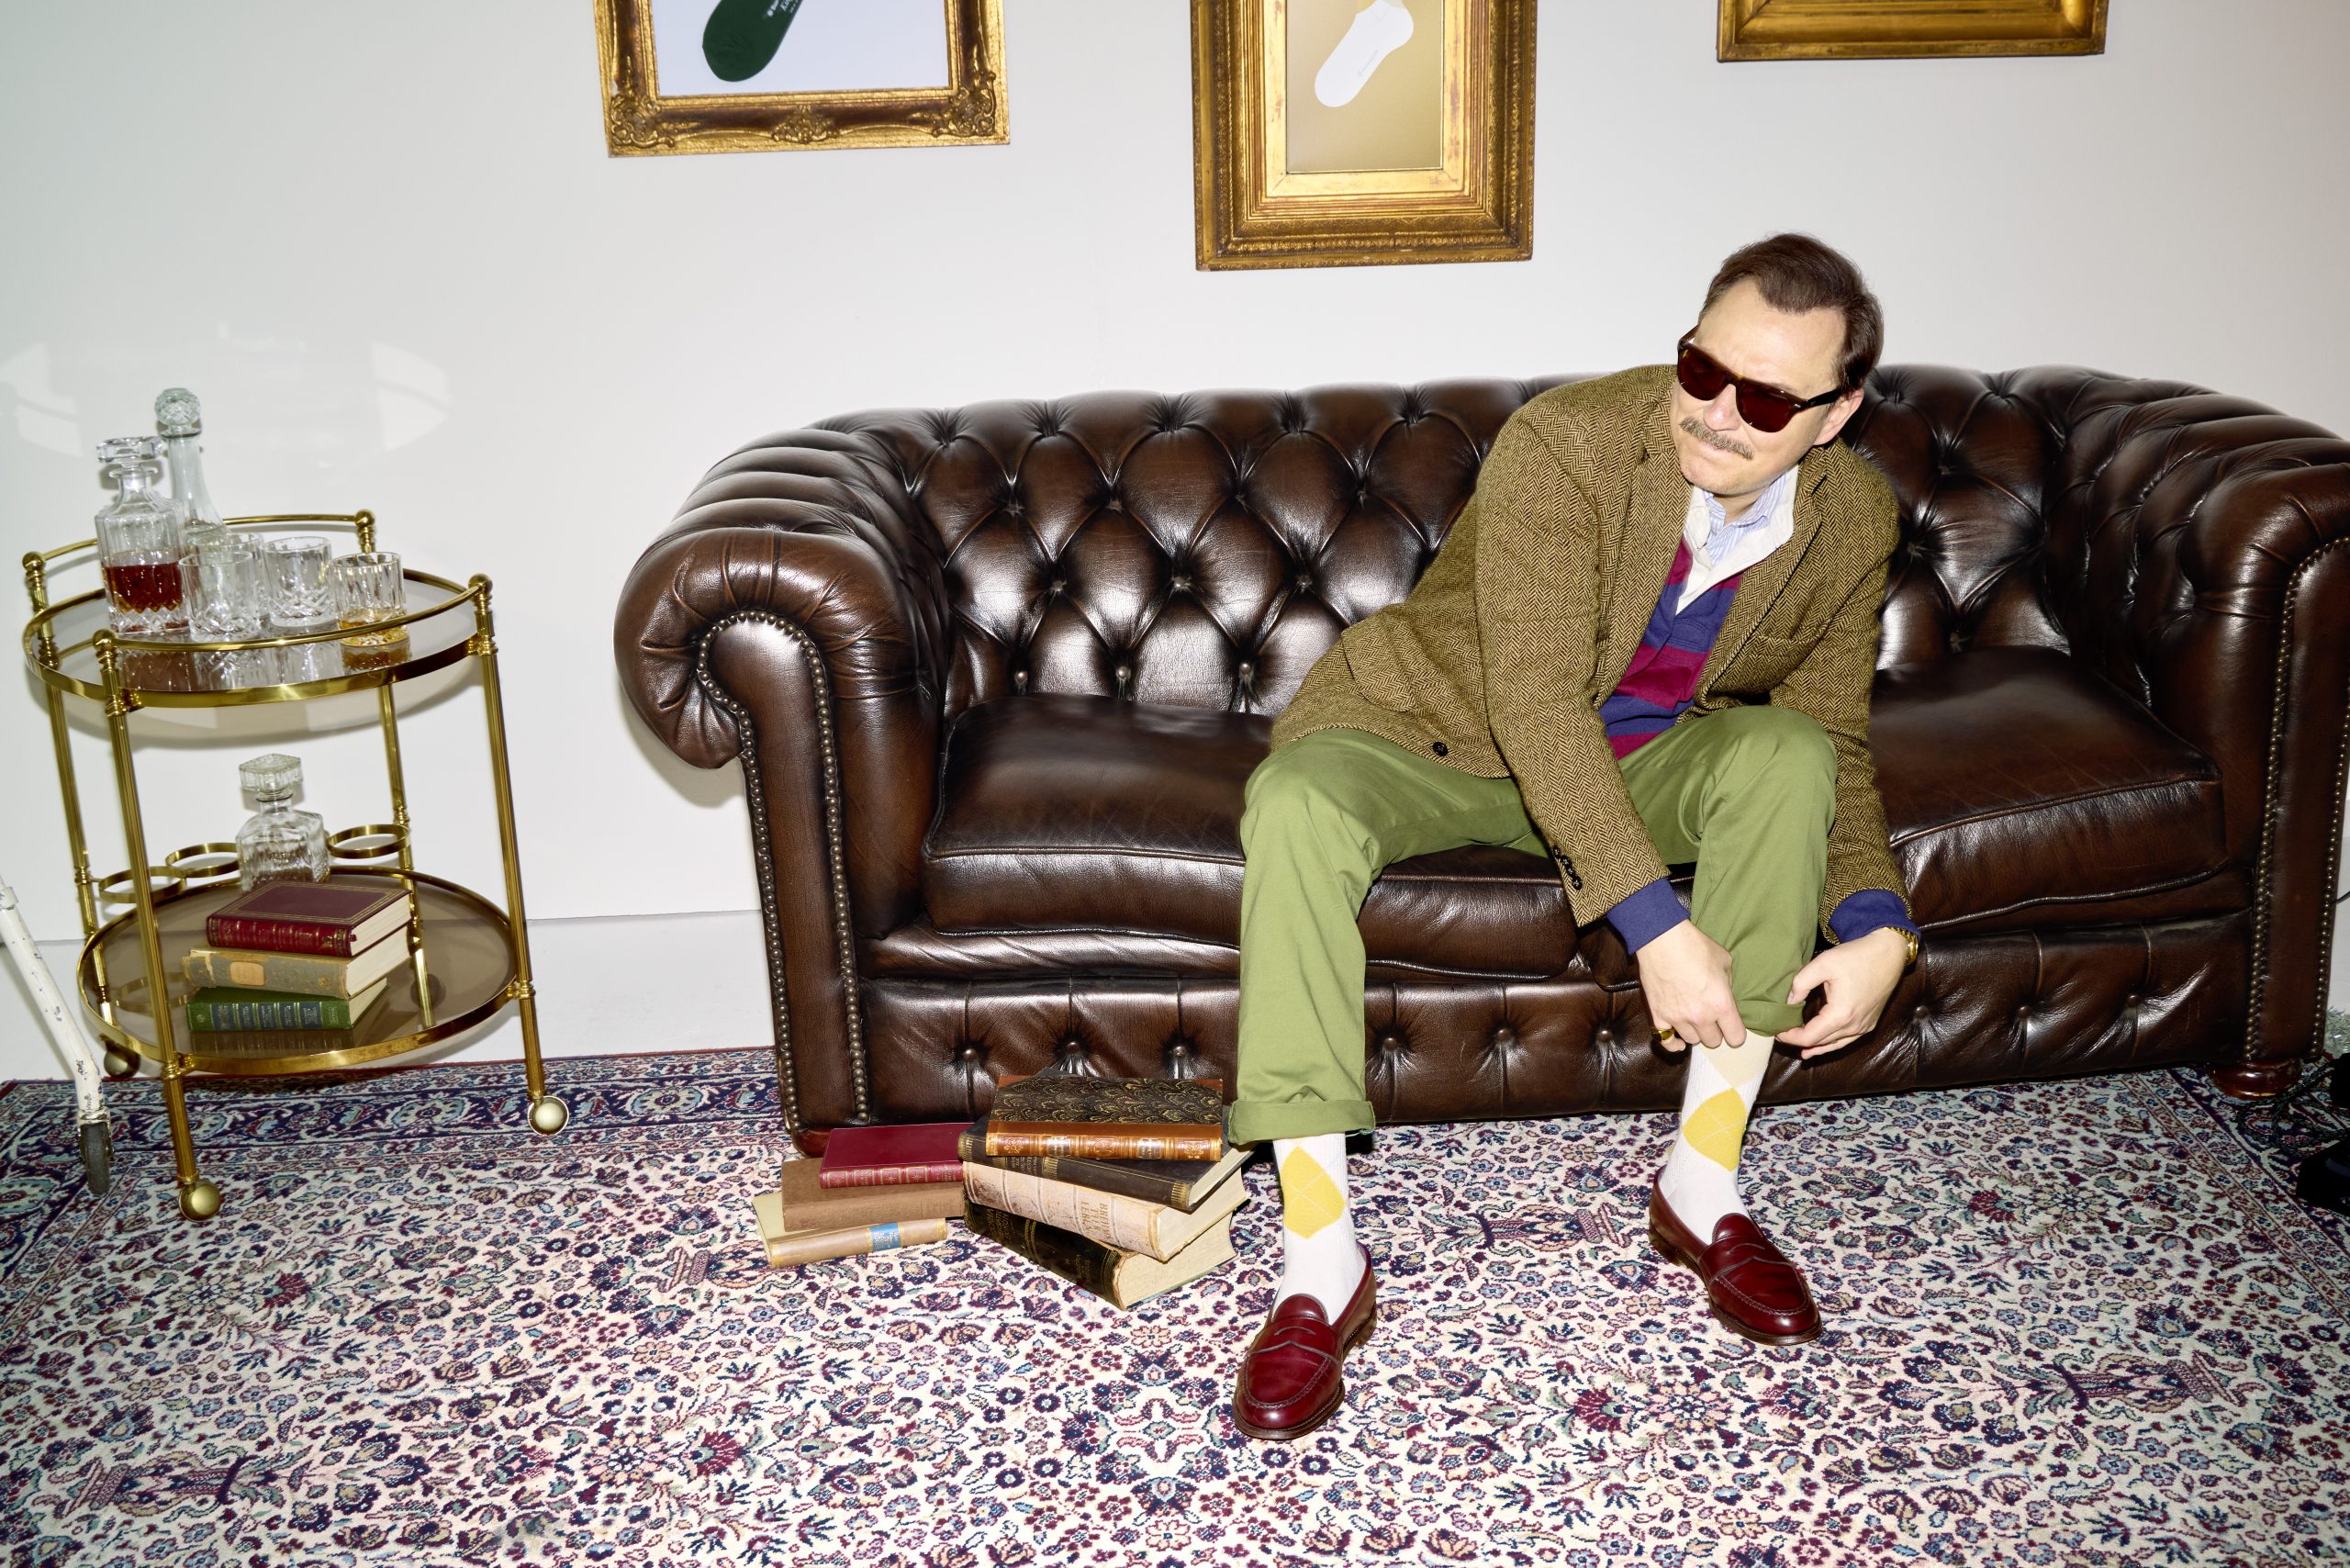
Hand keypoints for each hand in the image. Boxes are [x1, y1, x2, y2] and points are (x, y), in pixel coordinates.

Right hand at [1635, 919, 1743, 1050]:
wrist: (1663, 939)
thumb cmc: (1696, 946)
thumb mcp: (1725, 961)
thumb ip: (1728, 983)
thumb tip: (1724, 993)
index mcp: (1721, 1004)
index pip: (1736, 1037)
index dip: (1736, 1033)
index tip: (1733, 1027)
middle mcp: (1701, 1017)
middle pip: (1713, 1041)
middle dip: (1715, 1032)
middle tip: (1712, 1019)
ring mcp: (1678, 1018)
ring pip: (1692, 1040)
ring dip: (1695, 1032)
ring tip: (1693, 1020)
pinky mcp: (1658, 1015)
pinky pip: (1666, 1041)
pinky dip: (1673, 1043)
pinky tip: (1678, 1041)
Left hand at [1778, 927, 1907, 1059]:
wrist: (1888, 953)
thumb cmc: (1856, 956)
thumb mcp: (1822, 964)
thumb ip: (1800, 984)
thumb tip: (1788, 1001)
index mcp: (1841, 1015)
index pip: (1809, 1037)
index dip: (1790, 1037)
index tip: (1777, 1031)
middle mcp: (1854, 1026)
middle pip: (1821, 1042)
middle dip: (1800, 1041)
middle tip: (1783, 1035)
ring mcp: (1865, 1027)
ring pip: (1835, 1044)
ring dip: (1817, 1047)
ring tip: (1801, 1051)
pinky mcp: (1870, 1023)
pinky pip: (1848, 1040)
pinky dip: (1833, 1044)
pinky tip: (1824, 1045)